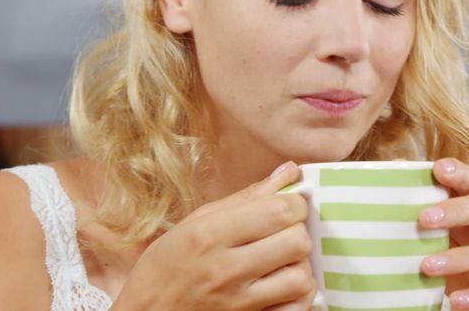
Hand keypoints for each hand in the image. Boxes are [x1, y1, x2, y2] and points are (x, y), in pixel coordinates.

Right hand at [113, 162, 315, 310]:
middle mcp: (227, 268)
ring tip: (282, 260)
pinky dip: (297, 296)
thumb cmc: (166, 265)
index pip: (280, 210)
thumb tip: (289, 172)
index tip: (288, 205)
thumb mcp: (195, 221)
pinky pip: (296, 308)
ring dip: (298, 265)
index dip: (295, 203)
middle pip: (297, 241)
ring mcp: (239, 301)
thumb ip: (245, 197)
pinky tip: (282, 285)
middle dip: (298, 231)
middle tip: (284, 232)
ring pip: (301, 277)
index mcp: (212, 233)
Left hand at [417, 159, 468, 309]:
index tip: (437, 168)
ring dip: (461, 257)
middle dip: (457, 209)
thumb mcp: (443, 245)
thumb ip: (422, 225)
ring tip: (428, 267)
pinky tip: (457, 300)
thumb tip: (386, 195)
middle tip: (424, 218)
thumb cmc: (467, 271)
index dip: (459, 173)